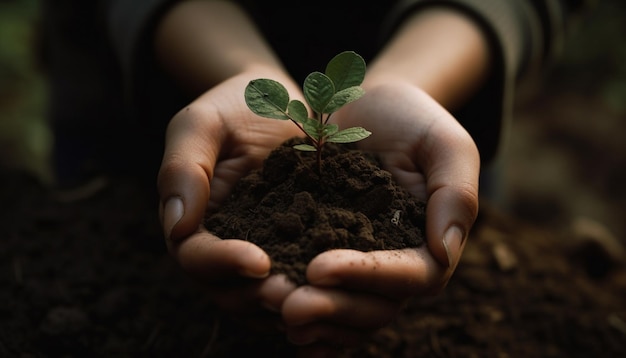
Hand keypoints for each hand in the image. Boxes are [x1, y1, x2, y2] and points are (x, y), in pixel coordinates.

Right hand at [157, 71, 302, 328]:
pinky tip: (343, 294)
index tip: (259, 261)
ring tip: (321, 300)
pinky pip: (301, 281)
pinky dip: (316, 293)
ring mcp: (261, 251)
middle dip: (259, 296)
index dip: (223, 264)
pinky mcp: (297, 249)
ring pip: (264, 298)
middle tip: (294, 295)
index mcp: (192, 221)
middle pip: (229, 290)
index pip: (196, 257)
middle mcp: (223, 246)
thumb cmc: (236, 105)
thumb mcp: (203, 123)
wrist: (283, 102)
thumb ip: (183, 168)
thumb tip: (176, 226)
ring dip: (289, 304)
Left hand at [280, 82, 479, 353]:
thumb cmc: (412, 121)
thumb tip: (445, 253)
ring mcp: (360, 266)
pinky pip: (320, 296)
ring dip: (312, 319)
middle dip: (332, 308)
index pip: (410, 277)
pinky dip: (302, 315)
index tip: (320, 268)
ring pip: (345, 311)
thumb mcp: (444, 143)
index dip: (367, 277)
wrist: (366, 109)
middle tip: (285, 304)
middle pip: (374, 307)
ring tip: (270, 309)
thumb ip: (456, 193)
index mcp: (429, 244)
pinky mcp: (325, 257)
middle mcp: (395, 265)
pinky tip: (267, 315)